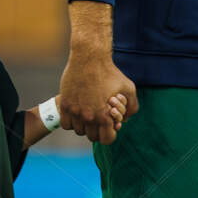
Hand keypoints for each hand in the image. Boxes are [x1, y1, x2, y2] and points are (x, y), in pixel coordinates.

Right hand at [59, 26, 137, 143]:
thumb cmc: (110, 72)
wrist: (89, 57)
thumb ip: (132, 107)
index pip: (106, 140)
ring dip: (84, 126)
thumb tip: (127, 119)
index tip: (109, 126)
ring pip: (78, 131)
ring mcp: (75, 112)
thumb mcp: (129, 88)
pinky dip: (71, 122)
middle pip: (92, 136)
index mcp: (104, 116)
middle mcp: (88, 117)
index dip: (110, 134)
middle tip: (99, 119)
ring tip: (89, 114)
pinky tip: (78, 112)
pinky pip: (66, 124)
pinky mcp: (64, 104)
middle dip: (97, 130)